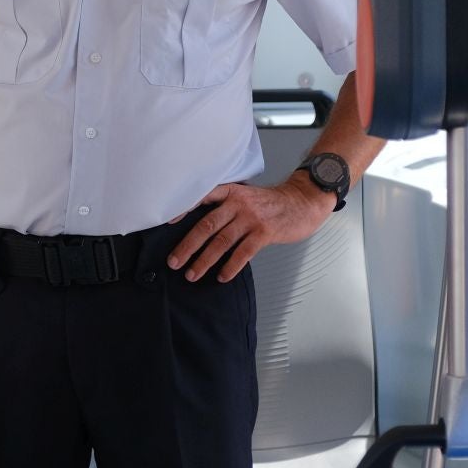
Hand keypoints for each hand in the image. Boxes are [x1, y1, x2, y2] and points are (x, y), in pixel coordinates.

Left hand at [167, 177, 335, 282]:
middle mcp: (238, 203)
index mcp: (230, 192)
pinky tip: (221, 276)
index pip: (201, 198)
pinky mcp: (264, 233)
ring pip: (221, 242)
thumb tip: (200, 227)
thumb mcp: (245, 195)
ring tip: (192, 274)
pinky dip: (230, 266)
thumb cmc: (270, 202)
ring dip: (204, 260)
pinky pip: (243, 253)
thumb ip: (226, 206)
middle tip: (174, 261)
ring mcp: (251, 218)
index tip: (167, 224)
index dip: (183, 210)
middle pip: (206, 226)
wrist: (301, 202)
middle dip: (187, 246)